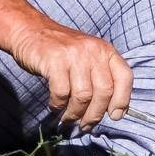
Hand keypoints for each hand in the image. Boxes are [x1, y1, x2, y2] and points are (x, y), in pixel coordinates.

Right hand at [4, 20, 132, 130]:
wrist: (30, 30)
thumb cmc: (61, 51)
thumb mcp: (88, 57)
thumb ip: (101, 77)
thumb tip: (114, 112)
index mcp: (106, 50)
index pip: (124, 77)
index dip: (122, 100)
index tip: (114, 116)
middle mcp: (93, 51)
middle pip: (104, 91)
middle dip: (95, 114)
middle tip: (86, 125)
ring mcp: (74, 55)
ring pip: (83, 96)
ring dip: (75, 113)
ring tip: (68, 118)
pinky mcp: (55, 60)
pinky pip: (62, 93)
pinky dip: (58, 105)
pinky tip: (55, 105)